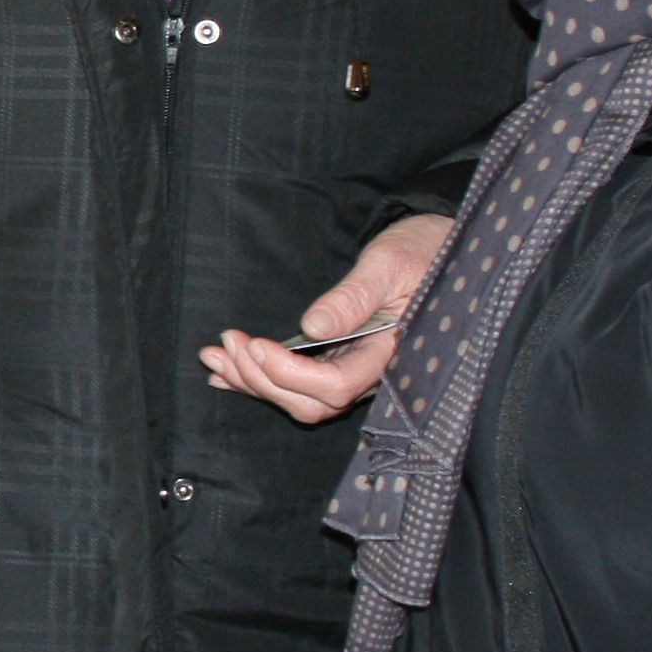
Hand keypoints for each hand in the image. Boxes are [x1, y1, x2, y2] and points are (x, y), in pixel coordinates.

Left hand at [202, 213, 453, 424]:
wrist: (436, 248)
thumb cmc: (422, 252)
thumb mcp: (389, 264)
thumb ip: (353, 298)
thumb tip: (314, 327)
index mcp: (390, 354)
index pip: (335, 385)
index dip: (289, 372)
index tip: (255, 345)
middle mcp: (373, 374)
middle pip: (311, 402)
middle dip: (261, 379)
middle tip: (226, 344)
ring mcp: (356, 371)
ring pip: (300, 400)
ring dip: (253, 382)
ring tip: (214, 356)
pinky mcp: (342, 363)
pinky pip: (299, 386)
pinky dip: (261, 381)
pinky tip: (227, 374)